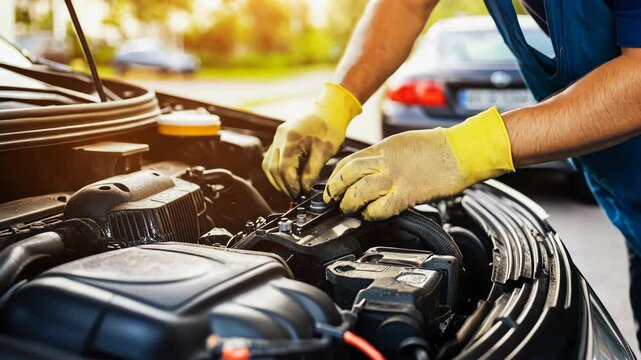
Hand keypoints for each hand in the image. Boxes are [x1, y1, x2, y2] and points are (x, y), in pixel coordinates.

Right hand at [262, 83, 360, 196]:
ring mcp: (277, 137)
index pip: (283, 170)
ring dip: (277, 180)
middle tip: (296, 195)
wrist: (330, 110)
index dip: (290, 186)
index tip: (299, 195)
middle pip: (272, 169)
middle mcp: (280, 137)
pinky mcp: (279, 138)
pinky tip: (289, 177)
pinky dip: (277, 171)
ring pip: (268, 165)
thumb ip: (311, 172)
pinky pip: (272, 158)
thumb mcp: (324, 153)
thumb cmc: (330, 129)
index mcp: (291, 140)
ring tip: (291, 189)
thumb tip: (303, 189)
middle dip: (283, 185)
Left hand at [324, 107, 513, 220]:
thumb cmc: (438, 147)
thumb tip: (370, 169)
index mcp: (383, 147)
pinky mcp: (407, 194)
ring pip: (358, 192)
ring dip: (350, 204)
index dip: (335, 176)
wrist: (461, 151)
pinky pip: (380, 208)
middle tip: (333, 201)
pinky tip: (371, 215)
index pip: (348, 161)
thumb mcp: (402, 143)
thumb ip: (383, 155)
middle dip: (335, 191)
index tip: (332, 186)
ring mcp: (395, 178)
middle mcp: (385, 161)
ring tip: (350, 210)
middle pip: (347, 176)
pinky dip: (371, 214)